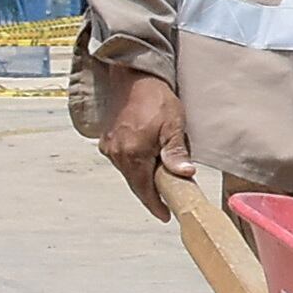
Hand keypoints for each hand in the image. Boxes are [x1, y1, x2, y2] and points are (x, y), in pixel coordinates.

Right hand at [99, 71, 193, 216]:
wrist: (134, 77)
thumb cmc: (157, 99)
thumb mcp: (173, 126)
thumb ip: (176, 153)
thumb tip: (185, 174)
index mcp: (133, 154)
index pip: (144, 190)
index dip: (155, 205)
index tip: (165, 216)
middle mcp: (116, 154)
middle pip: (135, 183)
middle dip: (150, 193)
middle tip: (167, 201)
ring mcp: (109, 146)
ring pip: (128, 171)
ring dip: (143, 177)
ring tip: (160, 180)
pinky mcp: (107, 138)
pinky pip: (122, 159)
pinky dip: (135, 164)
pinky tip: (146, 161)